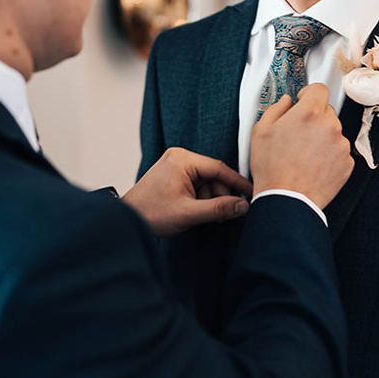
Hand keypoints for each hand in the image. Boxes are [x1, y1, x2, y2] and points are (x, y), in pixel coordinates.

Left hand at [122, 148, 252, 236]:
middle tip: (223, 215)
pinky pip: (197, 184)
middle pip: (214, 175)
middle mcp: (180, 157)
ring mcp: (176, 165)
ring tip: (204, 216)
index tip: (250, 194)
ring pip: (207, 182)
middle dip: (220, 196)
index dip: (236, 183)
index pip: (218, 168)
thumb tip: (242, 206)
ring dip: (210, 200)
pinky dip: (201, 199)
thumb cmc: (150, 213)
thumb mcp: (189, 213)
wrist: (128, 220)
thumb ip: (218, 209)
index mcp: (182, 159)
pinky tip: (198, 211)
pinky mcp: (174, 175)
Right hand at [250, 83, 352, 207]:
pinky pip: (339, 151)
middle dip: (313, 117)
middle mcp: (329, 125)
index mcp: (309, 113)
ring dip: (322, 137)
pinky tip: (312, 164)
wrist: (287, 198)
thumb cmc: (272, 168)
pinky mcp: (347, 163)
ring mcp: (341, 145)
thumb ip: (276, 109)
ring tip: (303, 153)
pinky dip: (329, 154)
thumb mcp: (261, 131)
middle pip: (326, 110)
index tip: (304, 100)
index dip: (309, 93)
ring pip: (333, 131)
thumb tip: (286, 102)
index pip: (319, 89)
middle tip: (298, 132)